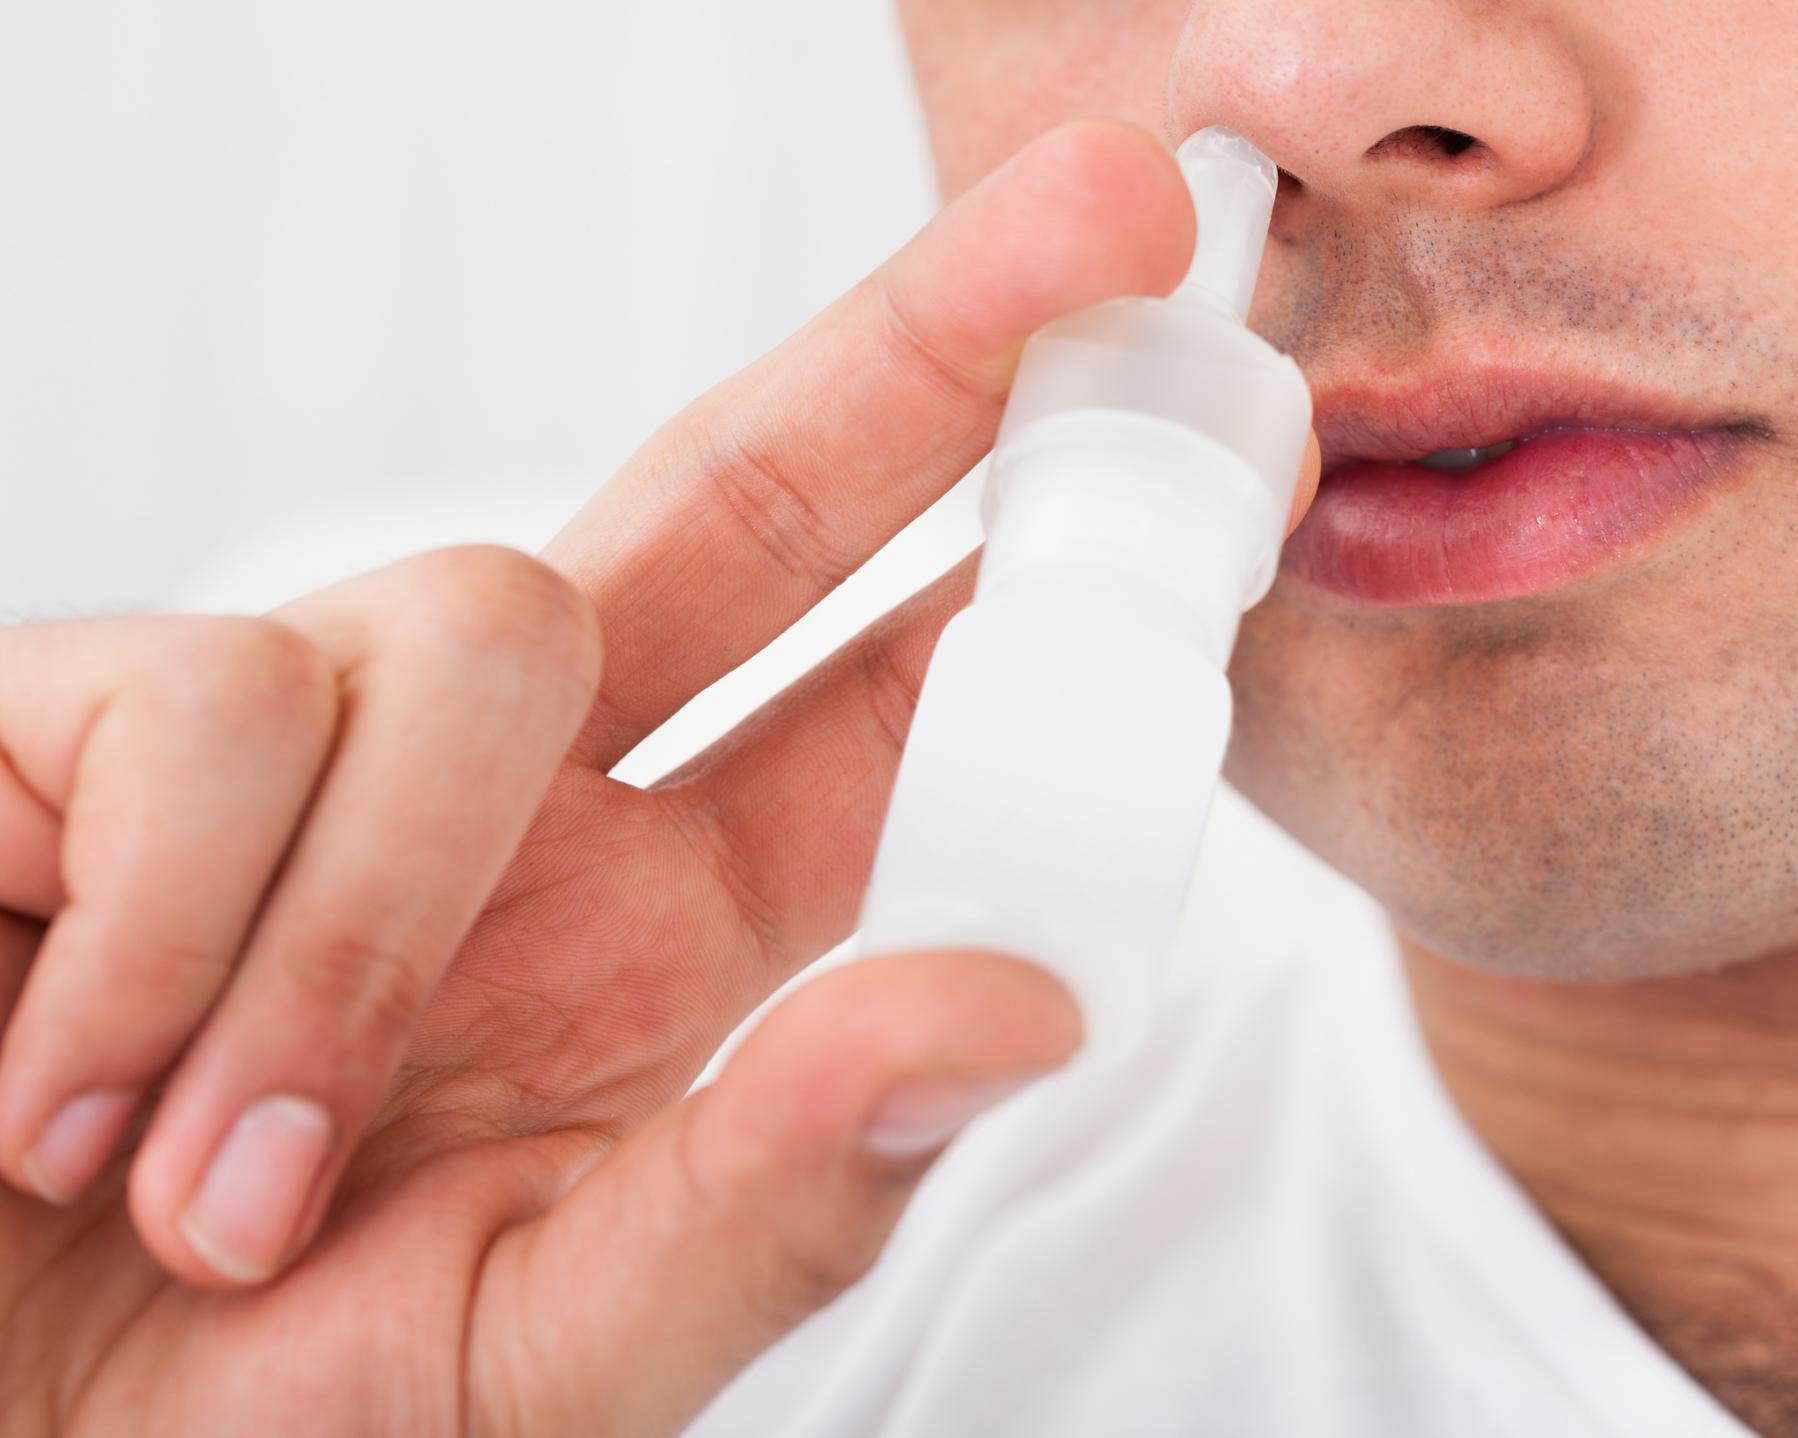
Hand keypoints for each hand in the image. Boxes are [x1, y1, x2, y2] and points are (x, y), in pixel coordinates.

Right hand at [0, 123, 1213, 1436]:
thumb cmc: (210, 1420)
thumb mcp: (536, 1351)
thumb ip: (771, 1197)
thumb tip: (1026, 1008)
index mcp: (650, 940)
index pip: (885, 707)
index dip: (1032, 582)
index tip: (1211, 458)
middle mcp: (508, 802)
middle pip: (753, 496)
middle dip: (930, 344)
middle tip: (1123, 197)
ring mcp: (303, 734)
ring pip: (480, 622)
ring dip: (370, 936)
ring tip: (236, 1197)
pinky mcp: (79, 711)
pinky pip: (219, 704)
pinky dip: (192, 932)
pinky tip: (79, 1112)